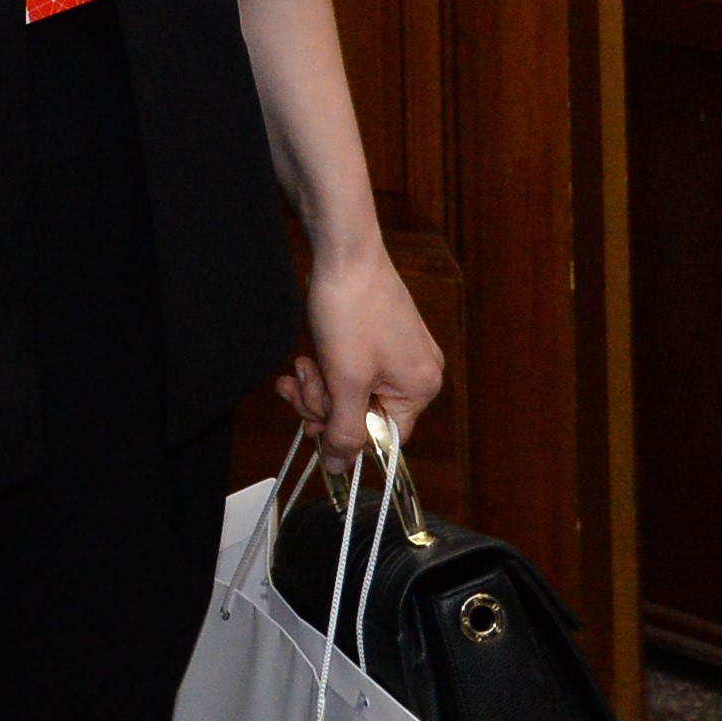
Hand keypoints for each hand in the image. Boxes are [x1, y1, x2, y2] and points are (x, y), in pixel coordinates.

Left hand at [281, 242, 444, 467]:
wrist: (343, 251)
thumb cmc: (351, 309)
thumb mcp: (345, 380)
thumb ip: (344, 430)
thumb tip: (339, 469)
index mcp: (420, 388)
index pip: (382, 439)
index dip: (345, 434)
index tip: (314, 423)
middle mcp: (417, 374)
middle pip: (363, 416)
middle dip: (325, 404)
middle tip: (301, 384)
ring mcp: (398, 355)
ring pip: (351, 394)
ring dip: (319, 387)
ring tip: (302, 365)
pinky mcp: (377, 340)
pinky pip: (350, 372)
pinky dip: (325, 370)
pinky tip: (307, 358)